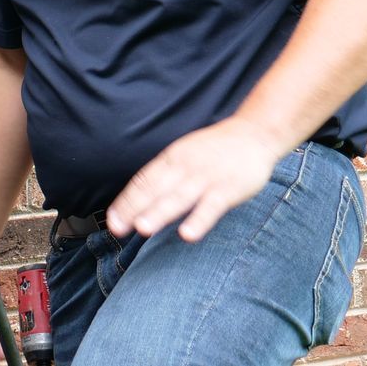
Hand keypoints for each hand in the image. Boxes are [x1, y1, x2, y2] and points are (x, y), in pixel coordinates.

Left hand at [105, 117, 288, 241]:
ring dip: (160, 213)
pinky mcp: (229, 188)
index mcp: (173, 158)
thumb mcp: (185, 154)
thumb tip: (138, 200)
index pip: (144, 181)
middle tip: (116, 229)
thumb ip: (164, 175)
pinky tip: (187, 235)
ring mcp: (207, 177)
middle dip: (135, 209)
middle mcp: (185, 166)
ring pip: (179, 198)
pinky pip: (212, 206)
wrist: (255, 133)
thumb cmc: (215, 150)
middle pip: (156, 190)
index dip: (126, 202)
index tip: (111, 222)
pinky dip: (199, 220)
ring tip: (143, 228)